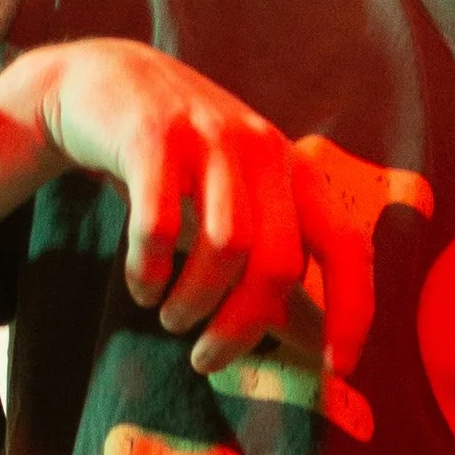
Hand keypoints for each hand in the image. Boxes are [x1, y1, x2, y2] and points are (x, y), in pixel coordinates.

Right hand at [0, 40, 349, 376]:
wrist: (102, 85)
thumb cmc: (181, 167)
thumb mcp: (239, 214)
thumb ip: (279, 282)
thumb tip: (320, 351)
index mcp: (295, 174)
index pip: (349, 248)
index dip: (352, 311)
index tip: (337, 369)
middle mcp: (262, 150)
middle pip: (279, 263)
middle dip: (243, 328)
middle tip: (207, 359)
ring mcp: (208, 136)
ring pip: (224, 246)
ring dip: (193, 302)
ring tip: (169, 316)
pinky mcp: (151, 135)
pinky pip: (159, 223)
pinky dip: (149, 270)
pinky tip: (141, 285)